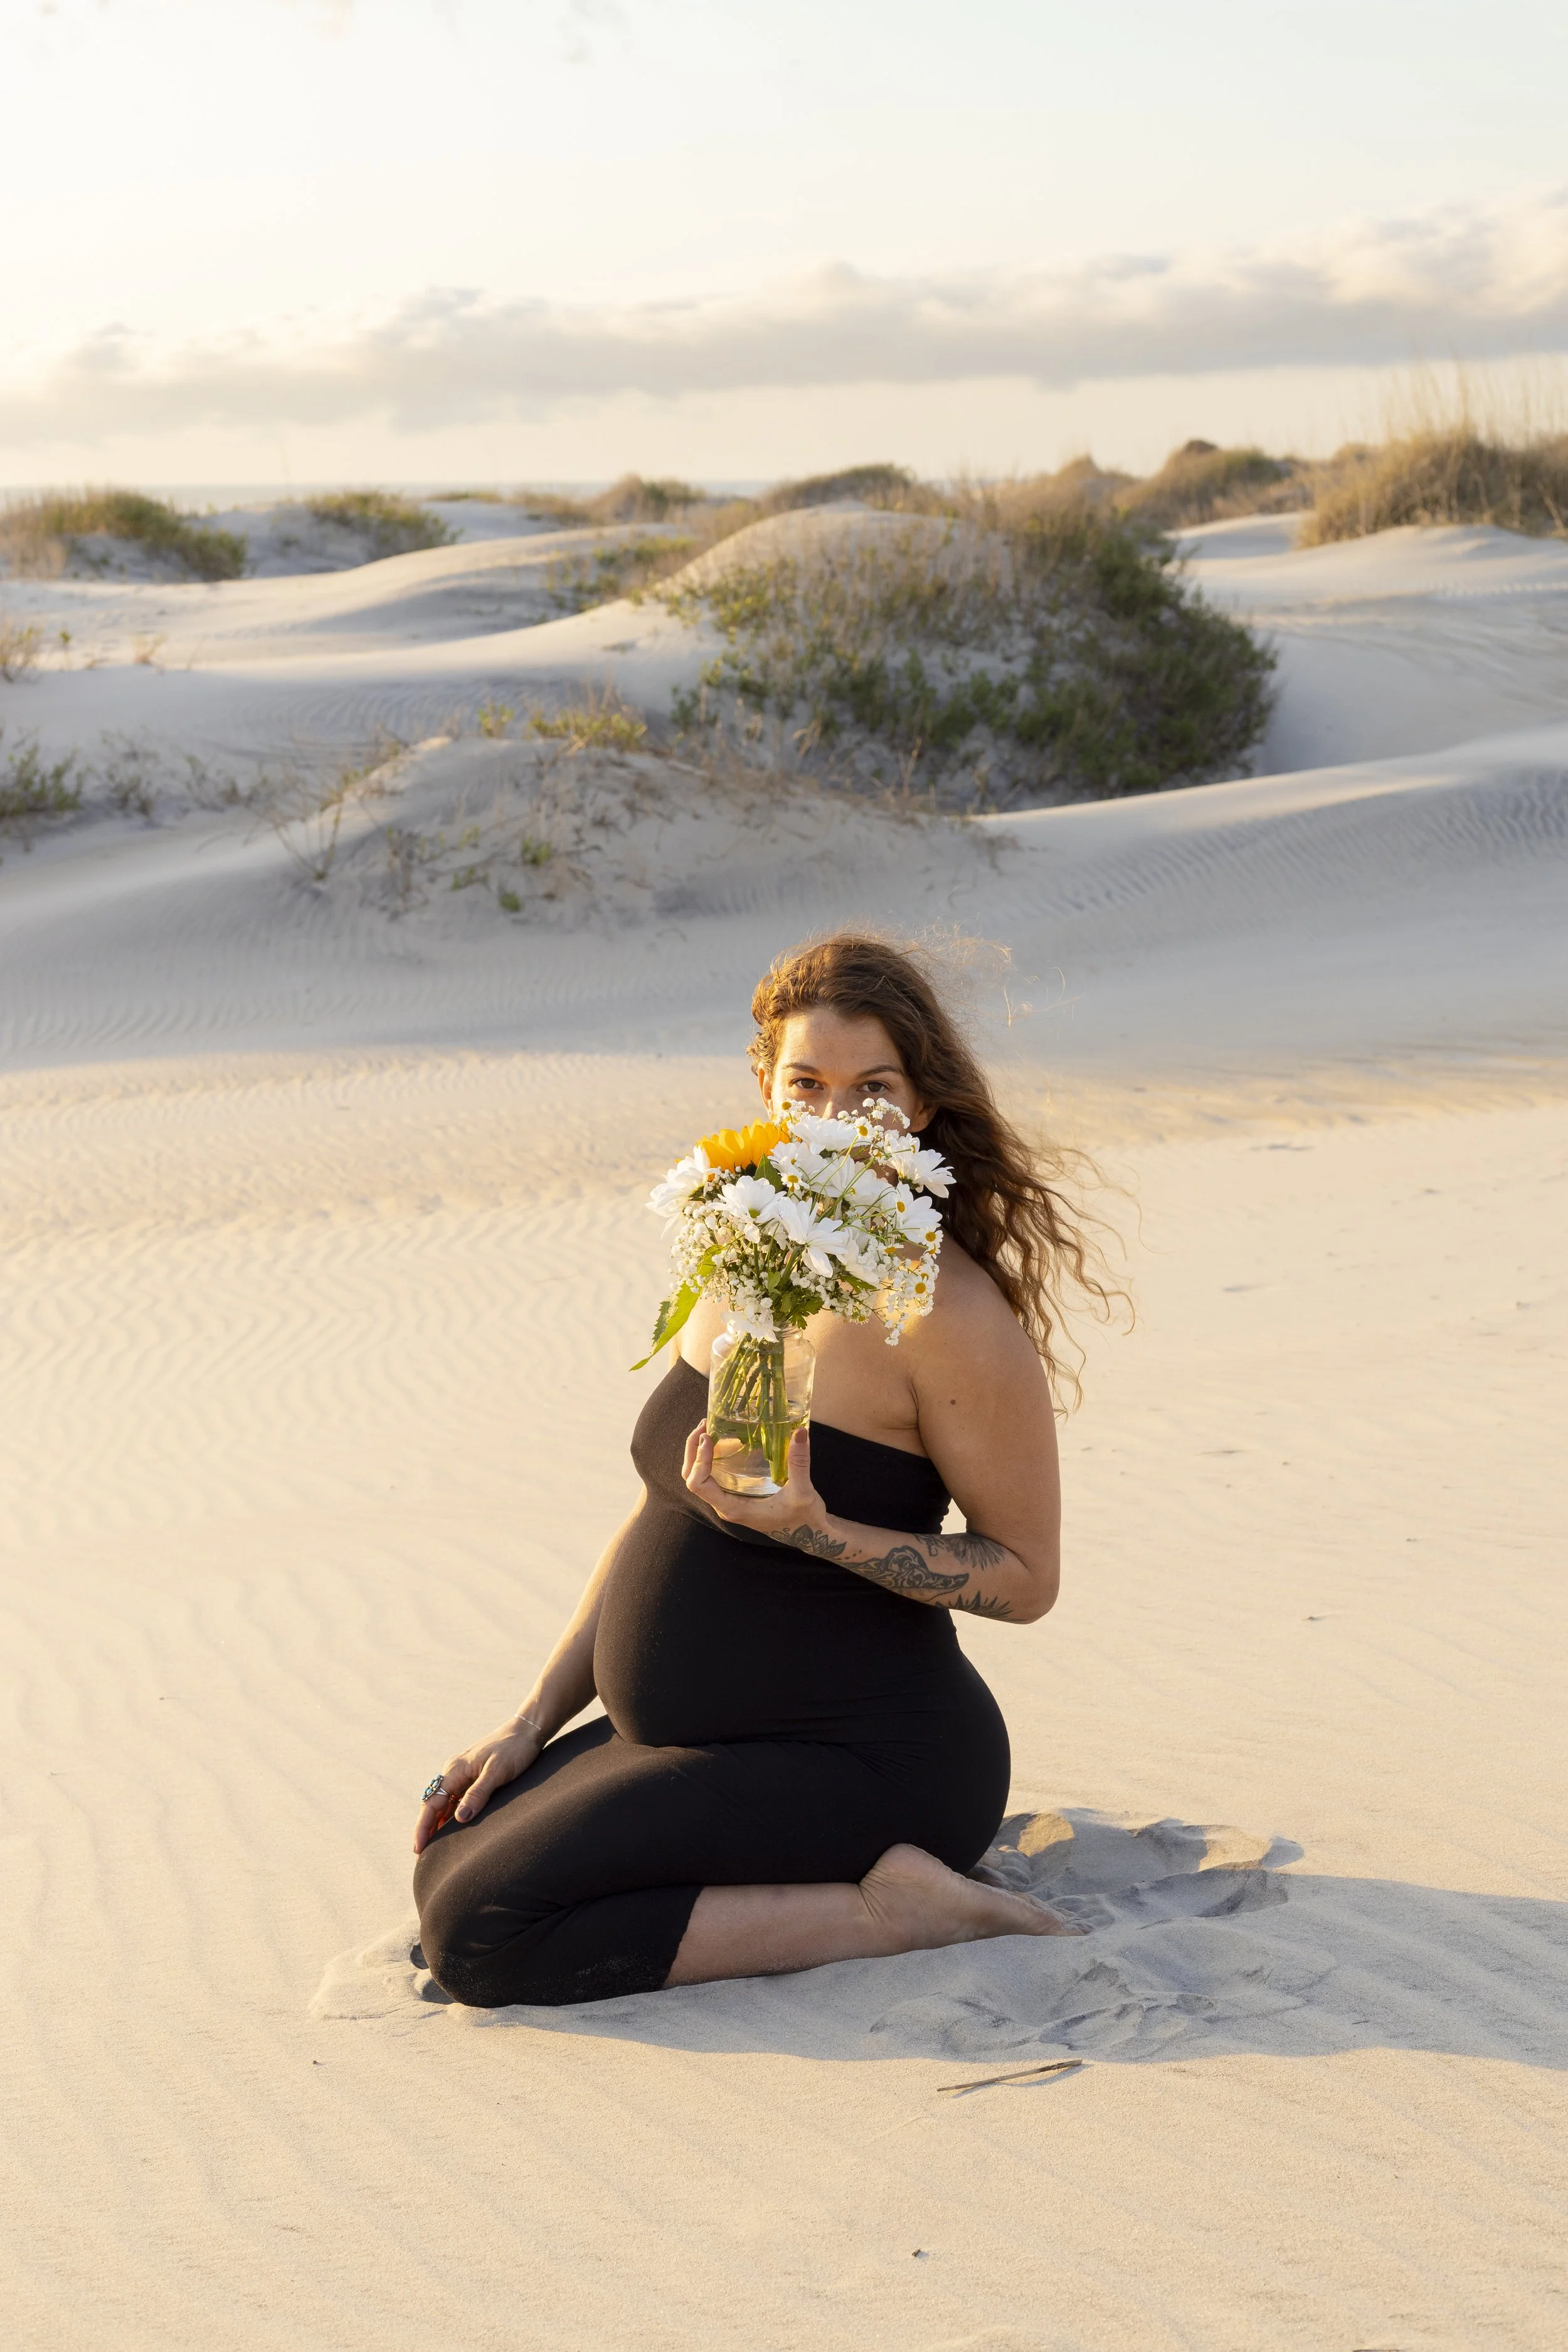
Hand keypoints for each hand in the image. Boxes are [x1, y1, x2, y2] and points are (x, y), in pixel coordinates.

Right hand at [412, 1715, 544, 1854]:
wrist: (528, 1730)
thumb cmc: (515, 1748)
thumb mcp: (498, 1771)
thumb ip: (479, 1793)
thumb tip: (460, 1818)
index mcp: (456, 1770)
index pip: (431, 1803)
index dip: (423, 1827)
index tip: (418, 1848)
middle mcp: (455, 1771)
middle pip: (433, 1804)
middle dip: (425, 1828)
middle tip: (421, 1854)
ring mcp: (463, 1774)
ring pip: (443, 1802)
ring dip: (436, 1823)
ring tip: (433, 1847)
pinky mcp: (474, 1776)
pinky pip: (455, 1799)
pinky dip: (450, 1814)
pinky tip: (452, 1827)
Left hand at [682, 1420, 829, 1541]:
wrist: (809, 1532)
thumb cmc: (804, 1517)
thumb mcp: (803, 1491)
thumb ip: (799, 1463)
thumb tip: (799, 1433)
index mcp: (733, 1508)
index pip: (699, 1485)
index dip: (698, 1461)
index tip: (708, 1438)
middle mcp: (725, 1505)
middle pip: (692, 1478)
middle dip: (693, 1451)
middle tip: (705, 1425)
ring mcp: (728, 1500)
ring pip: (700, 1477)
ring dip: (699, 1453)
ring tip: (709, 1428)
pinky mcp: (735, 1494)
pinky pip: (713, 1475)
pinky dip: (711, 1457)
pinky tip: (724, 1440)